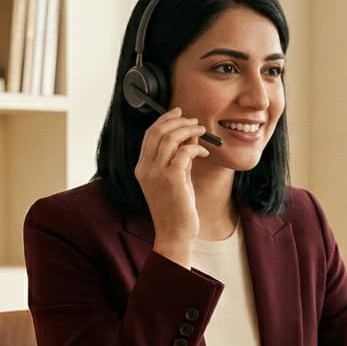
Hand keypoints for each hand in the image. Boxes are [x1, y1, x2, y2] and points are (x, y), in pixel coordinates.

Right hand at [135, 107, 209, 264]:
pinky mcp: (172, 178)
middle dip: (177, 121)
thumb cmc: (176, 208)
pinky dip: (196, 147)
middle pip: (158, 132)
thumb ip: (179, 159)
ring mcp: (157, 173)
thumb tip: (189, 137)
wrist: (174, 232)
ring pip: (170, 138)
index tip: (179, 113)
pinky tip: (204, 152)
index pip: (149, 135)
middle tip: (194, 120)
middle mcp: (146, 168)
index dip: (164, 120)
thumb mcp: (176, 179)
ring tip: (202, 131)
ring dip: (188, 130)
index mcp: (142, 168)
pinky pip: (184, 151)